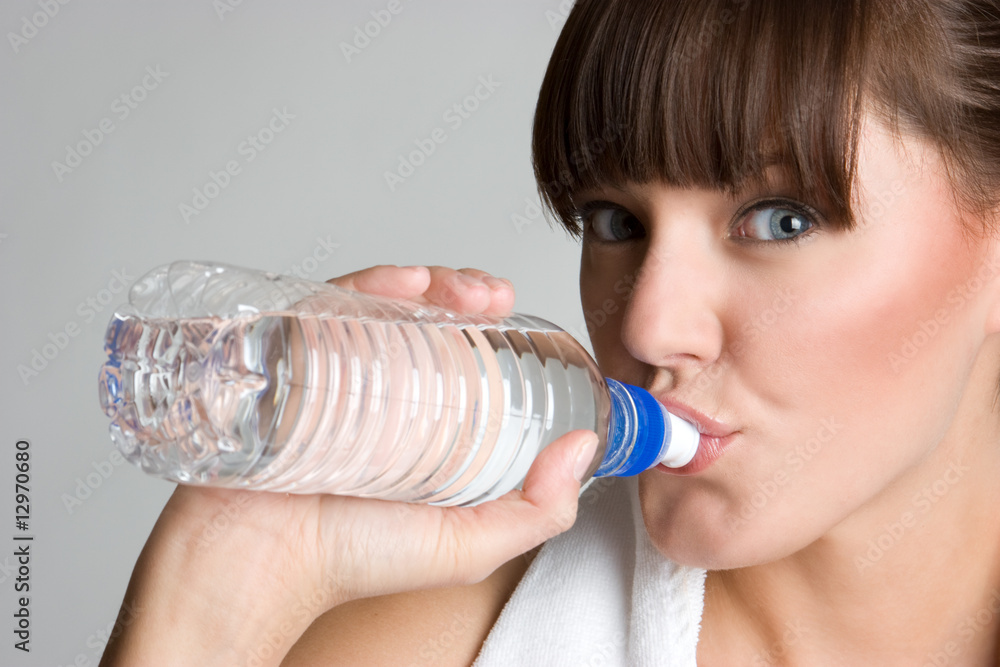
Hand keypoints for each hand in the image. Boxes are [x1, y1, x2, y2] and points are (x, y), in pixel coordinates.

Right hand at [100, 264, 597, 666]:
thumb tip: (583, 449)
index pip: (459, 362)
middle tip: (494, 297)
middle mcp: (374, 393)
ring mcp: (330, 371)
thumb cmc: (349, 559)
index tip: (524, 323)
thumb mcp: (465, 545)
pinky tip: (403, 284)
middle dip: (465, 296)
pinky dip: (368, 286)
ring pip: (383, 306)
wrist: (251, 566)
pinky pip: (329, 306)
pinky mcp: (289, 355)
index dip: (496, 333)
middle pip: (424, 323)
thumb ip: (535, 512)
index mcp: (416, 428)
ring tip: (462, 290)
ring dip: (428, 283)